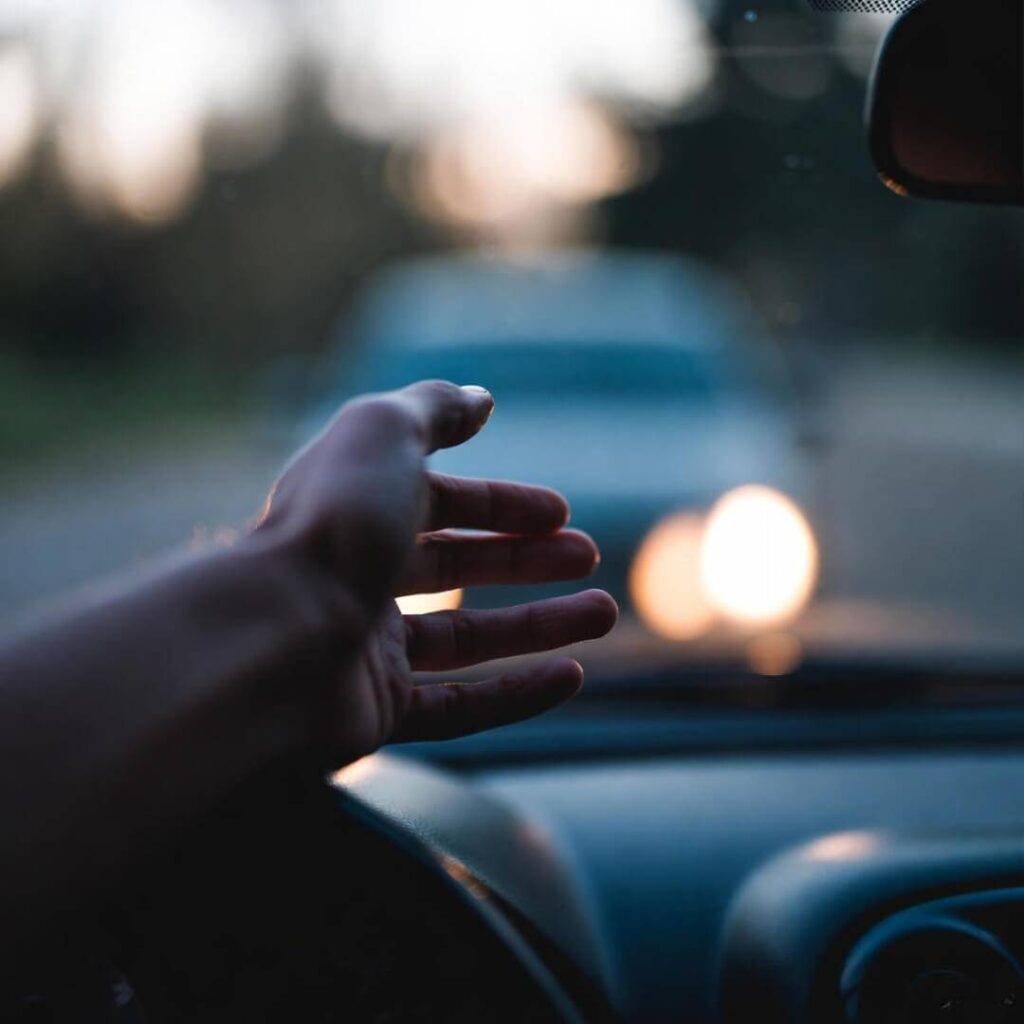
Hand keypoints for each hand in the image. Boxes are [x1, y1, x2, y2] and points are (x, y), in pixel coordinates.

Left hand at [258, 380, 616, 764]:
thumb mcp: (384, 433)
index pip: (440, 504)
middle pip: (455, 567)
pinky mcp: (377, 712)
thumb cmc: (331, 526)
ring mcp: (366, 648)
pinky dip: (517, 694)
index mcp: (356, 511)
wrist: (273, 639)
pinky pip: (458, 708)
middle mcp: (358, 577)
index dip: (502, 503)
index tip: (561, 512)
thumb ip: (434, 409)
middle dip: (526, 559)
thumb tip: (482, 398)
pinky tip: (571, 679)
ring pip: (468, 641)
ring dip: (540, 625)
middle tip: (588, 556)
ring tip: (606, 614)